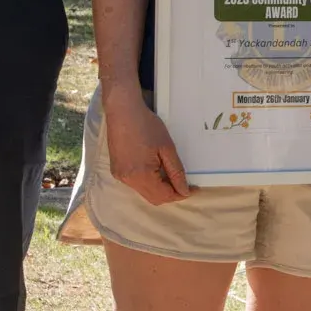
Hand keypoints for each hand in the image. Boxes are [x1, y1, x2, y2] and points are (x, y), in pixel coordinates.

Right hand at [103, 89, 190, 205]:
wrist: (123, 111)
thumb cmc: (147, 125)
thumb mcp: (167, 148)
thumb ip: (176, 172)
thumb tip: (184, 191)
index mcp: (141, 175)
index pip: (165, 196)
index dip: (181, 194)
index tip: (194, 188)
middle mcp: (128, 180)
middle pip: (154, 198)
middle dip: (171, 194)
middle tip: (185, 183)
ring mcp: (120, 176)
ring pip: (145, 192)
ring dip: (160, 188)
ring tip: (171, 175)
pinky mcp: (116, 171)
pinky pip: (136, 184)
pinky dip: (148, 182)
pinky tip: (156, 169)